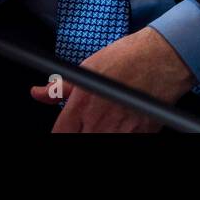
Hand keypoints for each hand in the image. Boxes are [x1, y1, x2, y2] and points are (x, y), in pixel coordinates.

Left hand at [28, 27, 196, 132]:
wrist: (161, 59)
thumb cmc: (126, 58)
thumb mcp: (87, 68)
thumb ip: (61, 88)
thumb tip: (38, 93)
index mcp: (81, 105)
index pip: (60, 134)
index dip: (62, 132)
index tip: (68, 128)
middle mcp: (98, 122)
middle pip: (81, 139)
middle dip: (83, 131)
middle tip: (92, 120)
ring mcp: (121, 132)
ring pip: (103, 140)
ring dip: (103, 131)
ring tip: (110, 119)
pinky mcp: (141, 135)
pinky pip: (126, 140)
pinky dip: (124, 133)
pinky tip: (126, 122)